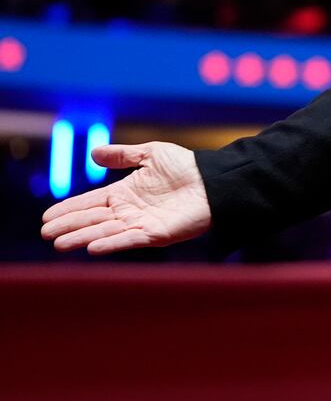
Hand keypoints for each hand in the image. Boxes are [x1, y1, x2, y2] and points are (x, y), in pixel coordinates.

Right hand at [40, 142, 211, 253]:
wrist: (215, 179)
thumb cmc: (186, 167)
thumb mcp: (151, 154)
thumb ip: (123, 155)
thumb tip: (94, 153)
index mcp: (125, 193)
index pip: (90, 203)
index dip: (69, 209)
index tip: (46, 217)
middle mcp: (129, 211)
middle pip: (93, 220)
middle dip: (69, 226)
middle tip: (46, 232)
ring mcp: (141, 223)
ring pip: (106, 232)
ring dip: (83, 237)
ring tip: (59, 243)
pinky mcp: (157, 233)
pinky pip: (130, 240)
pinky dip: (111, 244)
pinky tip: (92, 247)